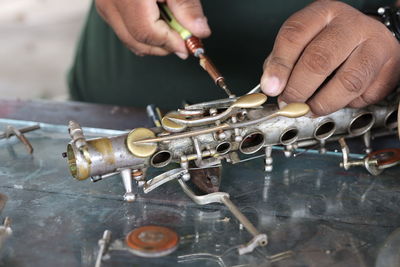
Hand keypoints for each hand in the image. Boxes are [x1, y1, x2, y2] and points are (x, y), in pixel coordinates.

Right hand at [95, 0, 210, 57]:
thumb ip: (187, 6)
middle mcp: (110, 0)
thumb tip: (198, 30)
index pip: (147, 32)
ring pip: (129, 38)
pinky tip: (158, 20)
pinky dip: (143, 31)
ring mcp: (105, 3)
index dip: (171, 43)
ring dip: (155, 41)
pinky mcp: (105, 4)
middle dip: (164, 46)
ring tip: (173, 26)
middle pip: (137, 41)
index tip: (190, 44)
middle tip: (185, 39)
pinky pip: (124, 28)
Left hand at [261, 1, 399, 114]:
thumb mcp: (302, 43)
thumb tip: (272, 86)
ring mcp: (375, 45)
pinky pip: (364, 94)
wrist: (372, 40)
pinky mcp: (390, 68)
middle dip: (298, 89)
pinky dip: (346, 105)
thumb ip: (283, 61)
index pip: (295, 35)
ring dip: (322, 103)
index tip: (270, 87)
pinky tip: (337, 100)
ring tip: (309, 109)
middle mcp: (351, 25)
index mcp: (323, 13)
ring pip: (347, 82)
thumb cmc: (330, 44)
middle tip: (288, 103)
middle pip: (320, 59)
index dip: (280, 65)